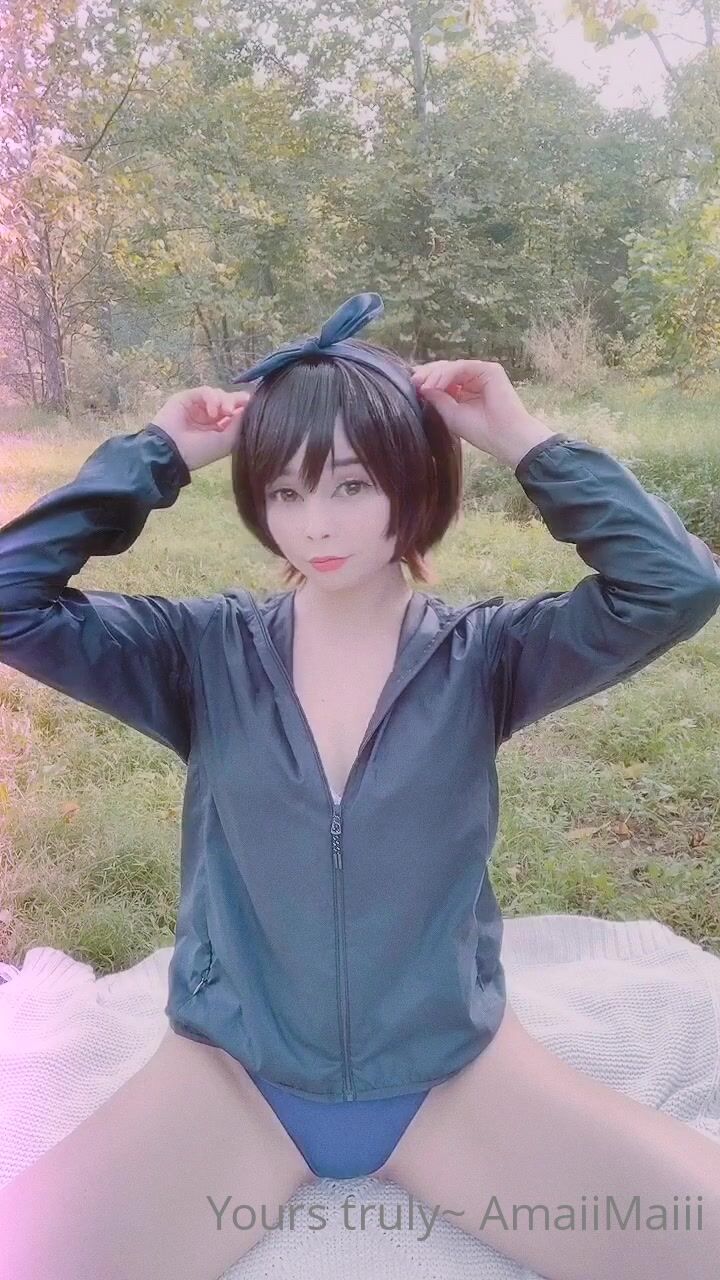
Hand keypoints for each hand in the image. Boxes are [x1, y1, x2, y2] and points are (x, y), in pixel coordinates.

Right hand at [150, 385, 253, 471]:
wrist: (172, 451)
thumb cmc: (199, 452)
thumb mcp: (225, 442)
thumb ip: (238, 425)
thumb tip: (247, 408)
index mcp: (220, 428)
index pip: (236, 412)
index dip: (245, 407)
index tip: (254, 406)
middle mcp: (210, 416)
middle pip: (229, 400)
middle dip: (237, 401)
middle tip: (244, 404)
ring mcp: (199, 406)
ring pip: (219, 394)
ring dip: (226, 401)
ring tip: (225, 412)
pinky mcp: (188, 397)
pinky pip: (206, 391)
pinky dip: (213, 399)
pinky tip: (212, 412)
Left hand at [410, 359, 547, 461]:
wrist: (505, 438)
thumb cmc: (481, 432)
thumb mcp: (450, 415)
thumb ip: (437, 399)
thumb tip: (420, 386)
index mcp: (463, 391)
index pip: (441, 380)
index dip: (426, 381)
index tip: (410, 387)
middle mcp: (472, 380)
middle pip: (445, 370)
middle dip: (427, 374)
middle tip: (413, 382)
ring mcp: (482, 373)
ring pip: (452, 367)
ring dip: (435, 375)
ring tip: (423, 385)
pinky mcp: (490, 370)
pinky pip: (463, 367)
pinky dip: (447, 374)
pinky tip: (436, 384)